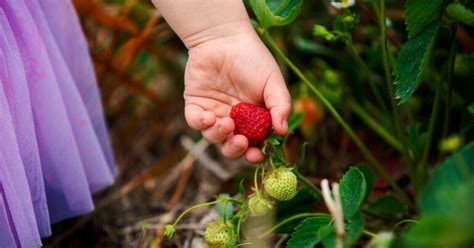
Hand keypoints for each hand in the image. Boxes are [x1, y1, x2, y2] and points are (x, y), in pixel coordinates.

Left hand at [183, 22, 290, 162]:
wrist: (224, 37)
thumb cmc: (252, 58)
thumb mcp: (273, 82)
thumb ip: (280, 106)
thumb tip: (283, 132)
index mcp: (253, 119)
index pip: (254, 144)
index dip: (255, 154)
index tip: (258, 155)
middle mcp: (233, 120)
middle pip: (231, 147)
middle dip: (235, 150)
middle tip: (241, 142)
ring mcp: (214, 113)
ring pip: (213, 137)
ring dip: (220, 136)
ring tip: (227, 123)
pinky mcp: (196, 105)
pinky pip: (195, 122)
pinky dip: (202, 124)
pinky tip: (210, 117)